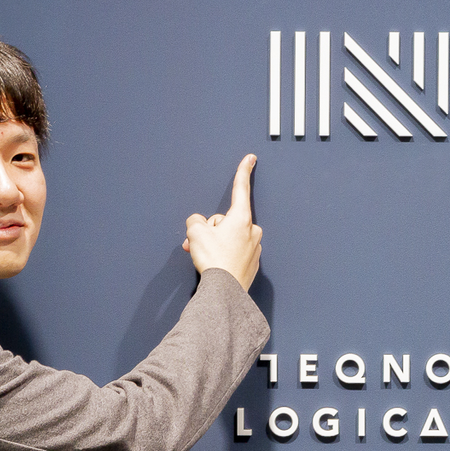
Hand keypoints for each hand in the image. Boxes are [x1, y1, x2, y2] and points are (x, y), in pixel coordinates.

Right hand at [182, 155, 262, 289]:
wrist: (225, 291)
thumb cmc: (214, 260)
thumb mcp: (195, 233)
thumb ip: (195, 222)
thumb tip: (198, 225)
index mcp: (241, 218)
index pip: (240, 189)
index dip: (243, 171)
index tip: (251, 159)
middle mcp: (252, 231)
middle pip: (225, 220)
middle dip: (211, 229)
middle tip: (201, 244)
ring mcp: (254, 248)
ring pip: (228, 237)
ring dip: (214, 243)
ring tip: (204, 256)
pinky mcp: (251, 263)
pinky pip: (234, 251)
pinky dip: (222, 254)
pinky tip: (215, 264)